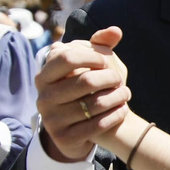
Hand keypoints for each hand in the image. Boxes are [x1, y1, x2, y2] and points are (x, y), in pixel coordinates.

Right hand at [35, 26, 132, 160]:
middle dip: (109, 78)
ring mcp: (51, 120)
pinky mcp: (64, 138)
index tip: (106, 61)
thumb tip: (116, 31)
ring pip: (94, 104)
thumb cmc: (81, 89)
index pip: (67, 57)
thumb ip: (100, 45)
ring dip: (117, 97)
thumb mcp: (86, 66)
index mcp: (44, 76)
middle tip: (120, 79)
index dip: (91, 56)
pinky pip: (97, 125)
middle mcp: (43, 98)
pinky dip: (115, 115)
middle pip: (85, 81)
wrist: (73, 129)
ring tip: (126, 93)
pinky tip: (123, 109)